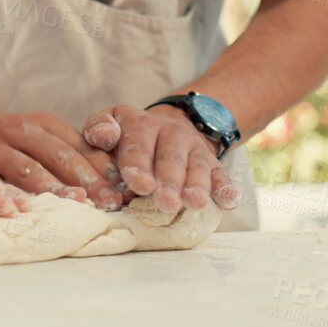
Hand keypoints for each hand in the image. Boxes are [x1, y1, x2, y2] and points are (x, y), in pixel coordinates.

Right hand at [0, 109, 123, 209]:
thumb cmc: (0, 140)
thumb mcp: (32, 137)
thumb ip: (62, 154)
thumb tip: (107, 182)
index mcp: (43, 123)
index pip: (81, 145)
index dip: (104, 166)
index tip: (125, 188)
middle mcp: (23, 127)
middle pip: (62, 153)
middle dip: (88, 178)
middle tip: (111, 200)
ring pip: (32, 165)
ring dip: (57, 186)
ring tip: (79, 203)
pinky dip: (17, 193)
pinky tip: (31, 208)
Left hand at [81, 104, 238, 211]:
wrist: (164, 128)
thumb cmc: (127, 137)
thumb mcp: (109, 124)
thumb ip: (99, 128)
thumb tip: (102, 136)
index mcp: (140, 124)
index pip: (139, 145)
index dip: (139, 166)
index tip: (140, 185)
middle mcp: (171, 133)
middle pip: (171, 158)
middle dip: (170, 181)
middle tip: (167, 201)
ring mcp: (194, 148)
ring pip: (197, 166)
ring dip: (196, 185)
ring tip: (195, 203)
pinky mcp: (212, 164)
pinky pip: (221, 174)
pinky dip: (225, 188)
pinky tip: (228, 201)